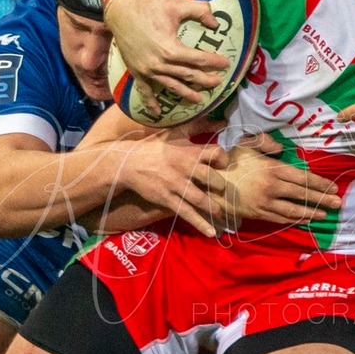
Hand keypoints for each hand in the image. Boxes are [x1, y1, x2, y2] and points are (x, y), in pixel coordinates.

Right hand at [106, 0, 231, 107]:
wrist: (121, 10)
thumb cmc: (149, 5)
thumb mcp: (177, 4)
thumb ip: (200, 10)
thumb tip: (216, 23)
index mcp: (170, 49)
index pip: (197, 59)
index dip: (213, 62)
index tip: (225, 63)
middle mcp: (159, 64)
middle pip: (187, 76)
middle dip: (205, 80)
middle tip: (218, 83)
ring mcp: (147, 70)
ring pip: (171, 85)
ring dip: (186, 94)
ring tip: (199, 100)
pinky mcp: (136, 72)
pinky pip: (144, 91)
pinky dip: (150, 103)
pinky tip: (157, 113)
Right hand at [117, 137, 231, 237]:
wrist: (129, 163)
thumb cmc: (156, 147)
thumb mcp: (175, 133)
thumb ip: (198, 127)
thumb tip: (222, 121)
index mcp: (188, 151)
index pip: (215, 153)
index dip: (223, 159)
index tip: (224, 164)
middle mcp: (184, 168)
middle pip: (212, 177)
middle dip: (221, 185)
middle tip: (225, 190)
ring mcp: (176, 185)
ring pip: (201, 199)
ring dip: (214, 207)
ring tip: (221, 212)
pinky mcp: (167, 199)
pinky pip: (187, 213)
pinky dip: (200, 224)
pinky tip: (212, 232)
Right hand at [220, 142, 341, 227]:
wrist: (210, 184)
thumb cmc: (229, 162)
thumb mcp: (246, 144)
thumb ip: (265, 142)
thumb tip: (281, 149)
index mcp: (272, 169)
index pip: (302, 177)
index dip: (319, 183)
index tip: (333, 187)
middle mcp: (273, 187)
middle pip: (302, 194)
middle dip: (321, 198)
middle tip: (338, 202)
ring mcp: (266, 202)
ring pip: (294, 209)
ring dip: (311, 212)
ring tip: (325, 214)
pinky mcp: (259, 214)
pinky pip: (281, 218)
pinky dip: (295, 219)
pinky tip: (305, 219)